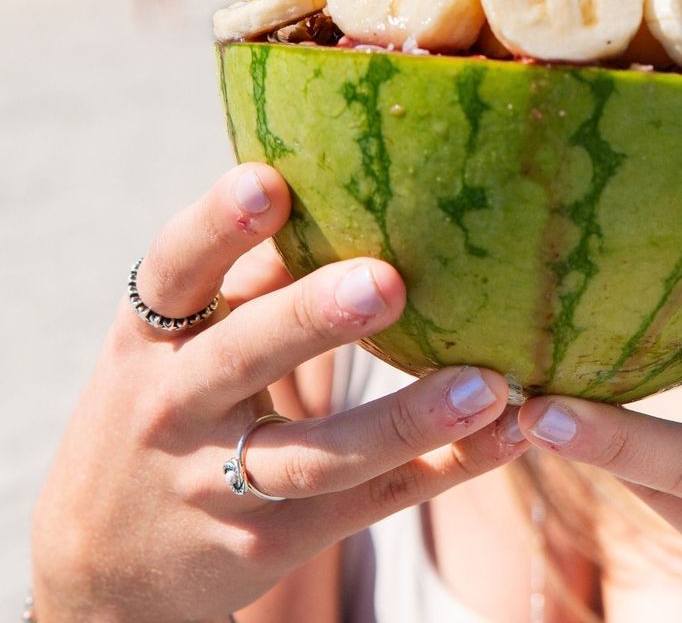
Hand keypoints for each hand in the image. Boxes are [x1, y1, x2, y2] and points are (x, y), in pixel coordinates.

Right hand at [32, 164, 523, 621]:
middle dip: (313, 319)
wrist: (106, 567)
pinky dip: (442, 469)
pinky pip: (367, 503)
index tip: (268, 182)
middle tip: (390, 280)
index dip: (217, 225)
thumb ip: (249, 271)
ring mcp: (219, 485)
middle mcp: (176, 407)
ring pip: (318, 456)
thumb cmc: (167, 402)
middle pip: (246, 356)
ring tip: (489, 383)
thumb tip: (341, 183)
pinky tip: (506, 434)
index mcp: (151, 336)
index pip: (175, 269)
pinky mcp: (272, 543)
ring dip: (408, 419)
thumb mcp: (177, 339)